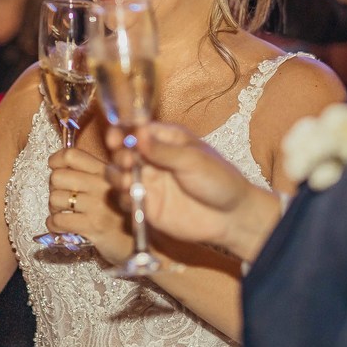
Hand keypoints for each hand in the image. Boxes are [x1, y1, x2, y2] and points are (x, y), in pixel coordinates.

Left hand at [44, 147, 131, 262]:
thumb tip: (60, 168)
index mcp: (106, 171)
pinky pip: (59, 221)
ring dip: (54, 208)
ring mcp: (97, 205)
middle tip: (63, 196)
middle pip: (58, 176)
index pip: (72, 155)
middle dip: (54, 188)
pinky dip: (53, 224)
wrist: (147, 244)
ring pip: (56, 199)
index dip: (56, 160)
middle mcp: (102, 184)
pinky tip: (61, 226)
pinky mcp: (93, 226)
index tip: (54, 168)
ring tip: (63, 213)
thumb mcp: (117, 187)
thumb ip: (95, 174)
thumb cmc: (126, 216)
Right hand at [107, 122, 281, 261]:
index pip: (134, 130)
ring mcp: (148, 183)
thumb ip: (163, 150)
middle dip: (119, 156)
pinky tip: (133, 199)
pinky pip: (125, 201)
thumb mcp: (192, 160)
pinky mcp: (147, 206)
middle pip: (121, 152)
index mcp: (165, 139)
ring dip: (116, 177)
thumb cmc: (218, 179)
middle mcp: (152, 159)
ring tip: (127, 181)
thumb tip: (137, 133)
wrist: (231, 216)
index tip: (115, 139)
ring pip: (117, 176)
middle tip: (127, 162)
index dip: (120, 132)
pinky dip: (123, 199)